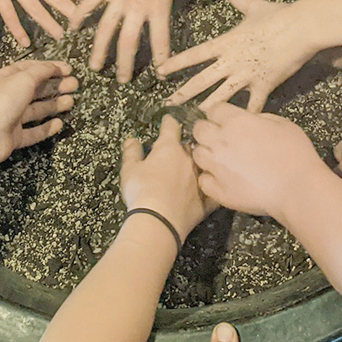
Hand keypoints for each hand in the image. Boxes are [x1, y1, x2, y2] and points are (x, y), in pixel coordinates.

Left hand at [0, 60, 78, 165]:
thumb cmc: (3, 100)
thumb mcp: (24, 78)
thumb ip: (42, 70)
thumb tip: (55, 66)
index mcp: (9, 78)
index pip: (32, 69)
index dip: (50, 67)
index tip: (68, 69)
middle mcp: (11, 96)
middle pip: (37, 89)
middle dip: (56, 86)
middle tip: (74, 85)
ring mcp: (13, 117)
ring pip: (38, 109)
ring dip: (54, 105)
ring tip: (71, 102)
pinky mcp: (16, 136)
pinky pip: (34, 131)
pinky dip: (46, 128)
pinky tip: (59, 124)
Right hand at [73, 0, 215, 82]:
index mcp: (159, 6)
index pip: (161, 40)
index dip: (162, 59)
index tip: (160, 74)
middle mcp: (137, 6)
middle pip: (129, 42)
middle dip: (125, 64)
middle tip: (123, 80)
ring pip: (105, 29)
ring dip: (99, 50)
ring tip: (95, 67)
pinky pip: (90, 3)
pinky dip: (79, 15)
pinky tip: (71, 28)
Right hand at [121, 116, 215, 241]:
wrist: (159, 222)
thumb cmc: (141, 190)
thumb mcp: (129, 169)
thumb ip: (132, 152)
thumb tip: (132, 139)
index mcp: (169, 148)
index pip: (171, 126)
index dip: (168, 121)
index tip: (168, 119)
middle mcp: (189, 159)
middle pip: (189, 145)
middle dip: (184, 143)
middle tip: (177, 146)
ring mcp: (200, 178)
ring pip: (202, 164)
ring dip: (197, 163)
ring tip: (193, 165)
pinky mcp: (207, 199)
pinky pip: (211, 189)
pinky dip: (209, 187)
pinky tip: (210, 187)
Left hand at [159, 0, 315, 110]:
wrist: (302, 27)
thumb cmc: (279, 15)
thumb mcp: (255, 6)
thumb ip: (239, 1)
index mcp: (226, 42)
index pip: (194, 54)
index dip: (175, 63)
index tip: (160, 71)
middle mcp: (232, 61)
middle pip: (201, 80)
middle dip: (182, 93)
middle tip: (167, 105)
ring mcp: (247, 75)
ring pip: (220, 96)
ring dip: (205, 109)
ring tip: (192, 121)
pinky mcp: (264, 85)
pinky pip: (253, 105)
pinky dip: (246, 117)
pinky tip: (237, 130)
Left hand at [191, 104, 325, 223]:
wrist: (297, 188)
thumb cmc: (295, 153)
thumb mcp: (282, 124)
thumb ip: (260, 118)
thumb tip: (249, 120)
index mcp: (236, 122)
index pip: (214, 109)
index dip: (220, 114)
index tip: (226, 120)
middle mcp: (220, 142)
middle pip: (198, 130)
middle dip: (206, 131)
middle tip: (220, 139)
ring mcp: (217, 167)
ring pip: (197, 155)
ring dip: (207, 154)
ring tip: (221, 160)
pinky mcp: (219, 191)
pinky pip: (204, 181)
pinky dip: (210, 179)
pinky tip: (223, 179)